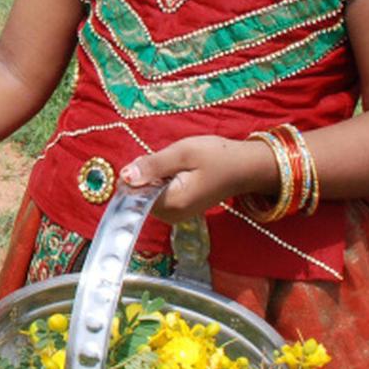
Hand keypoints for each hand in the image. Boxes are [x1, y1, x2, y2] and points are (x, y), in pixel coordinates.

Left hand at [119, 135, 272, 222]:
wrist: (244, 167)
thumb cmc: (217, 157)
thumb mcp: (182, 153)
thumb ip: (152, 165)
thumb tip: (124, 176)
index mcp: (172, 204)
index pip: (134, 193)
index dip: (136, 173)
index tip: (152, 160)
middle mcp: (172, 215)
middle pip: (139, 194)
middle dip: (145, 174)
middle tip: (167, 159)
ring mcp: (176, 215)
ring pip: (148, 193)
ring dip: (154, 176)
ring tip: (175, 164)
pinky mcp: (179, 210)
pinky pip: (158, 194)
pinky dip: (161, 180)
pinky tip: (177, 171)